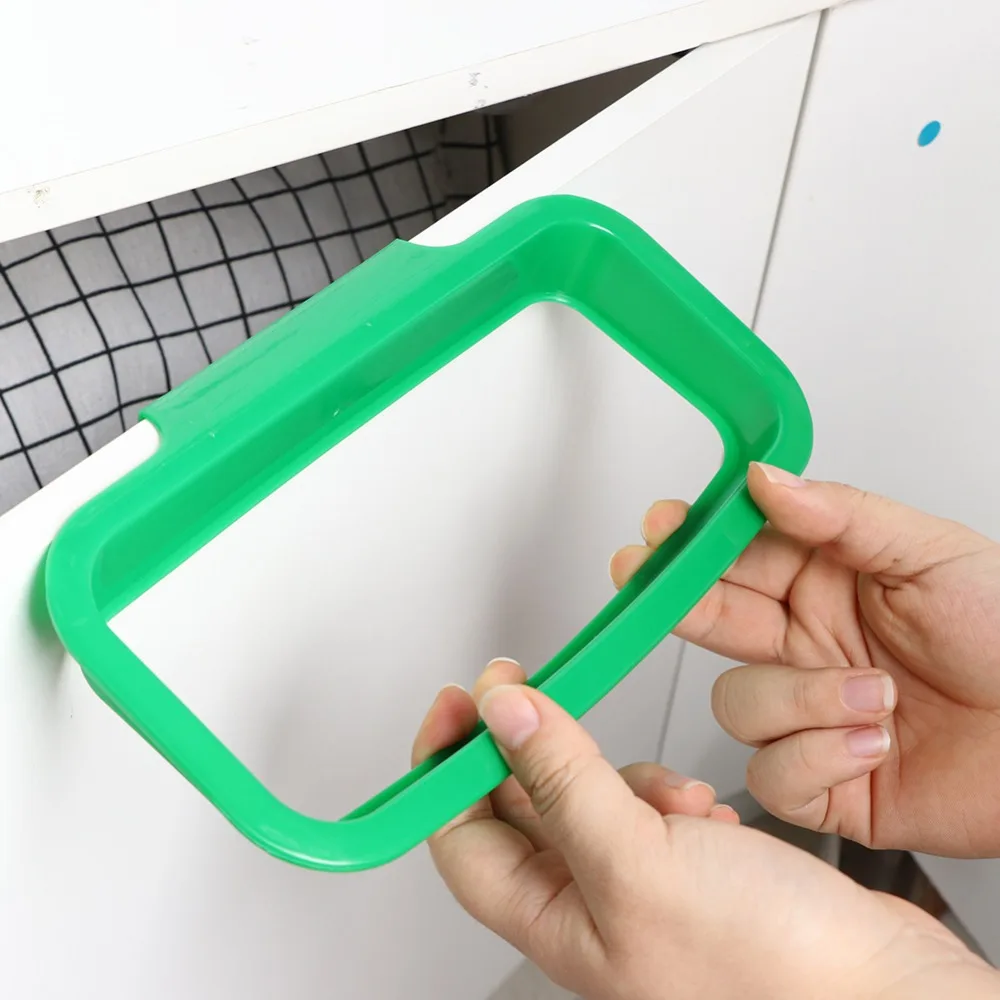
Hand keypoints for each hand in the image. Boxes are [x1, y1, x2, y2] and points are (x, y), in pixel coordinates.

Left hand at [413, 663, 993, 999]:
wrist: (881, 989)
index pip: (459, 834)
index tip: (459, 700)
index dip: (446, 765)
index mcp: (552, 921)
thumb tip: (500, 713)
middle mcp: (586, 905)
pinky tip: (700, 811)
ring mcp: (635, 883)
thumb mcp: (638, 862)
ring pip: (584, 794)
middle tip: (536, 690)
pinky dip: (662, 790)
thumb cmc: (771, 969)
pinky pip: (640, 803)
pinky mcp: (681, 864)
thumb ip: (561, 782)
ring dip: (614, 771)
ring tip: (665, 793)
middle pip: (518, 803)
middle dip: (535, 748)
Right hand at [610, 463, 999, 856]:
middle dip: (689, 605)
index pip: (736, 554)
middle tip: (670, 589)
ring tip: (871, 693)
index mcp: (826, 583)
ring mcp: (808, 714)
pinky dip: (818, 759)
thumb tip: (764, 480)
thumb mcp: (933, 555)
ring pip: (736, 703)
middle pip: (712, 621)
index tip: (661, 528)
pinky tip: (871, 743)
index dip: (691, 541)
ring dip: (800, 699)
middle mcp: (807, 645)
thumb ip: (840, 515)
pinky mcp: (822, 783)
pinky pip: (770, 775)